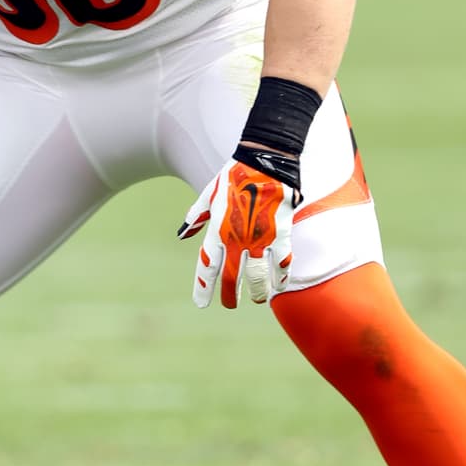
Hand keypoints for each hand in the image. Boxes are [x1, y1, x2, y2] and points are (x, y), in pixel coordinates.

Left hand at [179, 158, 296, 309]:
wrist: (265, 161)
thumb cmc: (234, 176)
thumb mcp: (208, 195)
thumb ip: (196, 217)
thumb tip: (182, 234)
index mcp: (217, 230)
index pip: (208, 265)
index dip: (204, 286)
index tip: (201, 303)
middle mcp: (238, 238)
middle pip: (231, 276)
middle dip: (229, 294)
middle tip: (229, 304)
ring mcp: (261, 238)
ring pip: (258, 275)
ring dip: (257, 291)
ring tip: (256, 298)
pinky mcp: (281, 234)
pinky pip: (282, 262)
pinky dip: (281, 276)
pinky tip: (280, 285)